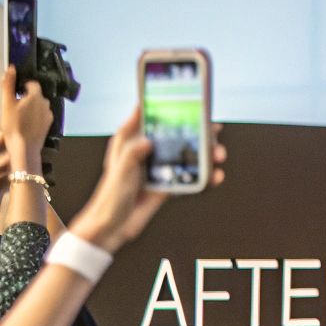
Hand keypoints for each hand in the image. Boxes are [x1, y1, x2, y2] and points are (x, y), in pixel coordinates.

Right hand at [0, 68, 52, 170]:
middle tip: (16, 107)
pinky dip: (37, 115)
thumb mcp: (7, 104)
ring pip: (41, 105)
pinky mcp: (50, 123)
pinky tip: (28, 123)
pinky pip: (43, 114)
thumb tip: (11, 68)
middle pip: (37, 94)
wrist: (25, 147)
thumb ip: (8, 85)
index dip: (23, 86)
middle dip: (28, 97)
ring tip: (21, 116)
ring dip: (33, 106)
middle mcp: (46, 103)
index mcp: (36, 96)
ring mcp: (50, 113)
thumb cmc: (14, 125)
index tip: (16, 93)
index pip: (33, 83)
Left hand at [68, 110, 226, 253]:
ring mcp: (159, 169)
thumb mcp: (118, 172)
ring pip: (187, 154)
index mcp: (130, 144)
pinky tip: (214, 176)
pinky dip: (205, 176)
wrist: (112, 228)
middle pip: (176, 135)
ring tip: (217, 156)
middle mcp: (146, 153)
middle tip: (212, 130)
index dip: (159, 106)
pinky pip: (190, 177)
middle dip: (197, 131)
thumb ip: (132, 154)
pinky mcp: (168, 184)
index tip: (176, 96)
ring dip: (206, 154)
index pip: (145, 118)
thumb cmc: (108, 199)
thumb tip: (148, 141)